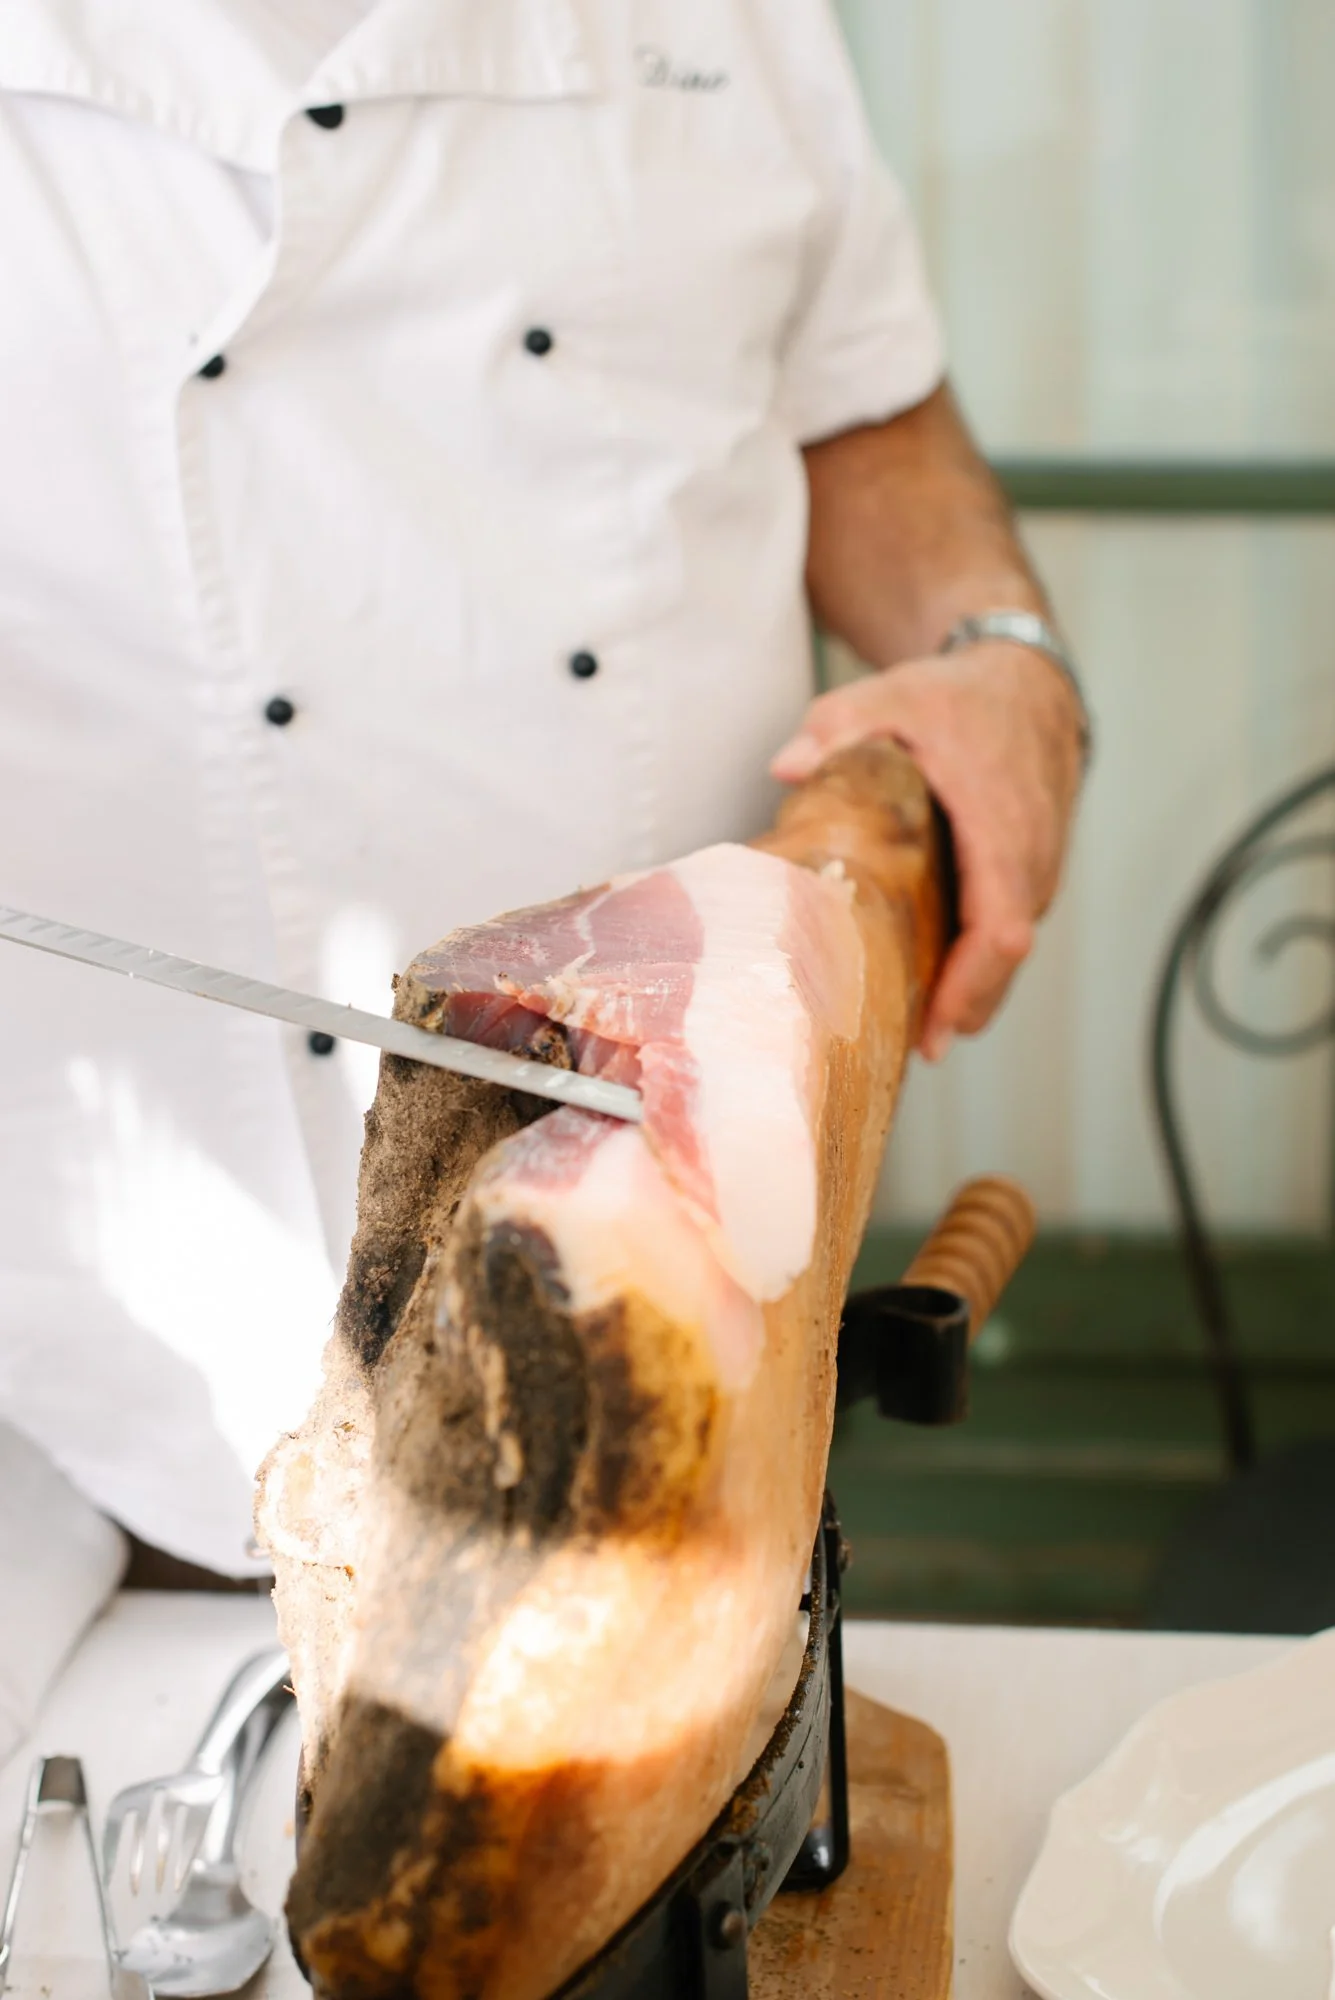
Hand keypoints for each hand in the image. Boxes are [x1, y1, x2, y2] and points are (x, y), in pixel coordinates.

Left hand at [771, 642, 1082, 1059]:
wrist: (1027, 682)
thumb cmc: (962, 697)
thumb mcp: (895, 695)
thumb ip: (841, 726)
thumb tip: (788, 766)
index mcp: (1002, 824)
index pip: (1003, 926)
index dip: (973, 985)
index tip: (938, 1030)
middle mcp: (1032, 855)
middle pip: (1006, 958)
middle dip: (964, 1007)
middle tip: (911, 1049)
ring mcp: (1039, 867)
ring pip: (1007, 948)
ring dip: (969, 989)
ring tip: (915, 1027)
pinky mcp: (1031, 873)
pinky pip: (1006, 928)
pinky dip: (975, 961)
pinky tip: (933, 984)